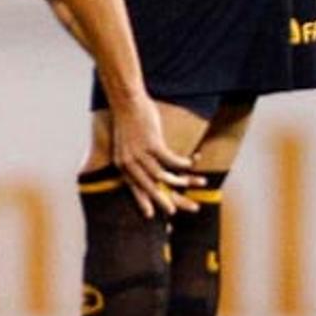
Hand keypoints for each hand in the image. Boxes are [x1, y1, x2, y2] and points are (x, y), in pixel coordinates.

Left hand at [110, 97, 201, 218]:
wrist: (126, 100)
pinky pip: (172, 160)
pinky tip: (193, 163)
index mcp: (122, 163)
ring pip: (164, 176)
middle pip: (149, 187)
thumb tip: (143, 164)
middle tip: (173, 212)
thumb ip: (134, 156)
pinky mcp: (153, 143)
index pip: (134, 188)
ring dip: (180, 181)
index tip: (150, 215)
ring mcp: (141, 153)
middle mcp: (130, 162)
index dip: (143, 201)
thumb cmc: (128, 119)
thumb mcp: (126, 143)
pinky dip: (184, 164)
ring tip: (193, 185)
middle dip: (162, 200)